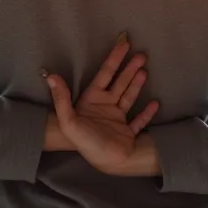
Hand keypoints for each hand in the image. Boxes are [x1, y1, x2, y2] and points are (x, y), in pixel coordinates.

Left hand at [45, 36, 159, 174]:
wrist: (105, 163)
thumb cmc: (86, 142)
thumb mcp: (70, 120)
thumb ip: (62, 98)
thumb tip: (52, 76)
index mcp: (93, 100)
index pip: (105, 74)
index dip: (114, 59)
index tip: (124, 44)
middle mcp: (105, 106)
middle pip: (120, 82)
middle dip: (129, 68)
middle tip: (142, 54)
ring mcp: (117, 119)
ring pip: (129, 96)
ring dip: (136, 84)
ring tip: (145, 70)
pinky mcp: (128, 132)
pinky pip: (139, 120)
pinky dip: (147, 112)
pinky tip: (155, 103)